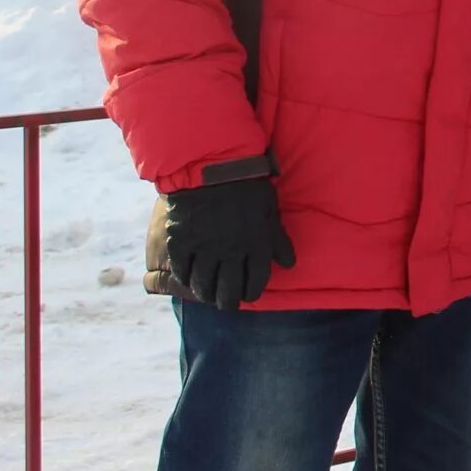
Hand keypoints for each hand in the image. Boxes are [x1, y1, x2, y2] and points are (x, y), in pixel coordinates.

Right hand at [161, 176, 294, 309]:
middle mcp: (230, 253)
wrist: (213, 167)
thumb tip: (288, 264)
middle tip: (226, 303)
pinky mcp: (181, 243)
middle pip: (228, 291)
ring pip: (203, 285)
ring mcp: (204, 249)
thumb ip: (277, 240)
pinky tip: (186, 278)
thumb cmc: (248, 186)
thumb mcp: (270, 210)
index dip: (252, 292)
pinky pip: (181, 271)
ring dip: (206, 293)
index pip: (256, 282)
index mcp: (256, 245)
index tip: (248, 294)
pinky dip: (184, 278)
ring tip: (207, 294)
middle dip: (228, 302)